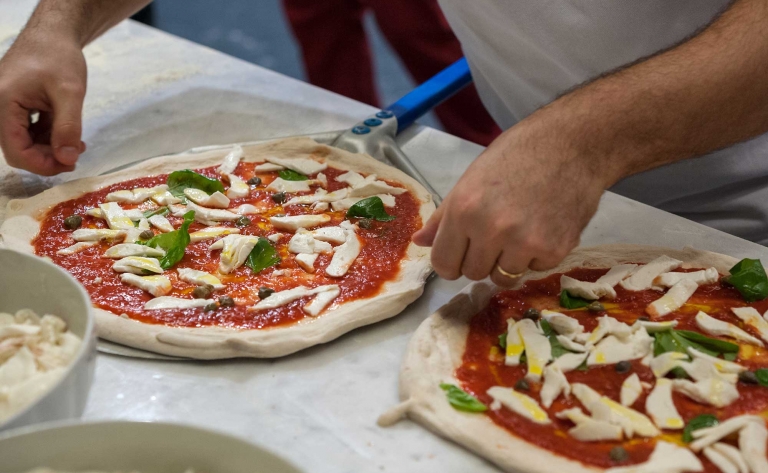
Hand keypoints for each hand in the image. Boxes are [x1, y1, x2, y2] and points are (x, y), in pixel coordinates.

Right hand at [0, 29, 86, 175]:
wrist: (52, 35)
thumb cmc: (59, 57)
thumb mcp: (70, 92)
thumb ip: (68, 127)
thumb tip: (67, 159)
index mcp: (3, 103)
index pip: (16, 151)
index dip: (43, 164)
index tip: (70, 164)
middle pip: (18, 150)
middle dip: (48, 157)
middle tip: (76, 154)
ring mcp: (4, 107)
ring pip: (24, 143)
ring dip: (50, 148)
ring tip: (77, 142)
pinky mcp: (14, 107)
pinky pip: (27, 132)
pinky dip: (47, 137)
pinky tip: (68, 133)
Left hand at [413, 120, 612, 285]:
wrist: (572, 144)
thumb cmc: (518, 155)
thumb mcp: (471, 179)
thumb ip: (444, 216)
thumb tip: (420, 242)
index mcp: (464, 211)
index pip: (443, 264)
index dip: (450, 262)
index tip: (460, 254)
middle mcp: (492, 230)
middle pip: (473, 274)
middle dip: (480, 260)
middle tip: (495, 235)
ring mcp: (525, 243)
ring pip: (504, 277)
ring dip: (509, 261)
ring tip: (520, 230)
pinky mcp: (555, 251)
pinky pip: (535, 270)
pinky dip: (537, 256)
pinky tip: (543, 226)